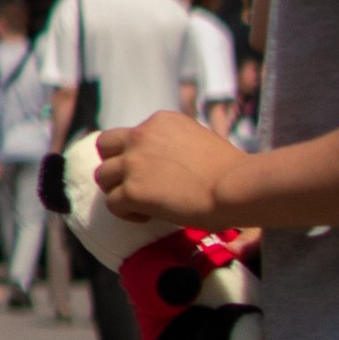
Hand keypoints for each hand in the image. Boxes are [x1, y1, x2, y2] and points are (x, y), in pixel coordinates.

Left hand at [98, 109, 247, 230]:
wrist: (235, 187)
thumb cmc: (231, 171)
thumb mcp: (200, 139)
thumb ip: (177, 143)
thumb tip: (172, 161)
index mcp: (160, 121)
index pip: (132, 134)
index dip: (137, 154)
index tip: (154, 172)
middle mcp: (142, 135)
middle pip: (105, 146)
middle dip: (114, 165)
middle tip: (133, 184)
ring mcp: (134, 162)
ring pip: (103, 176)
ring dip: (118, 191)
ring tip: (140, 205)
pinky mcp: (133, 190)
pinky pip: (112, 203)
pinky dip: (125, 213)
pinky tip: (146, 218)